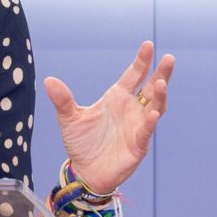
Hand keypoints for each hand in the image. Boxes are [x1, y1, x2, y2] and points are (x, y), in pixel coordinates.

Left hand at [42, 41, 173, 193]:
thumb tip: (48, 80)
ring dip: (159, 96)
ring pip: (155, 107)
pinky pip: (146, 131)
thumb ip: (63, 100)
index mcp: (117, 98)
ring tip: (161, 82)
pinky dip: (150, 122)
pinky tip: (152, 113)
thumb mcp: (69, 118)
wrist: (85, 170)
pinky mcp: (138, 145)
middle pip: (151, 88)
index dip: (141, 61)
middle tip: (168, 58)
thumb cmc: (81, 142)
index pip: (133, 75)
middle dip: (161, 73)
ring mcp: (138, 126)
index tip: (148, 45)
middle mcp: (131, 109)